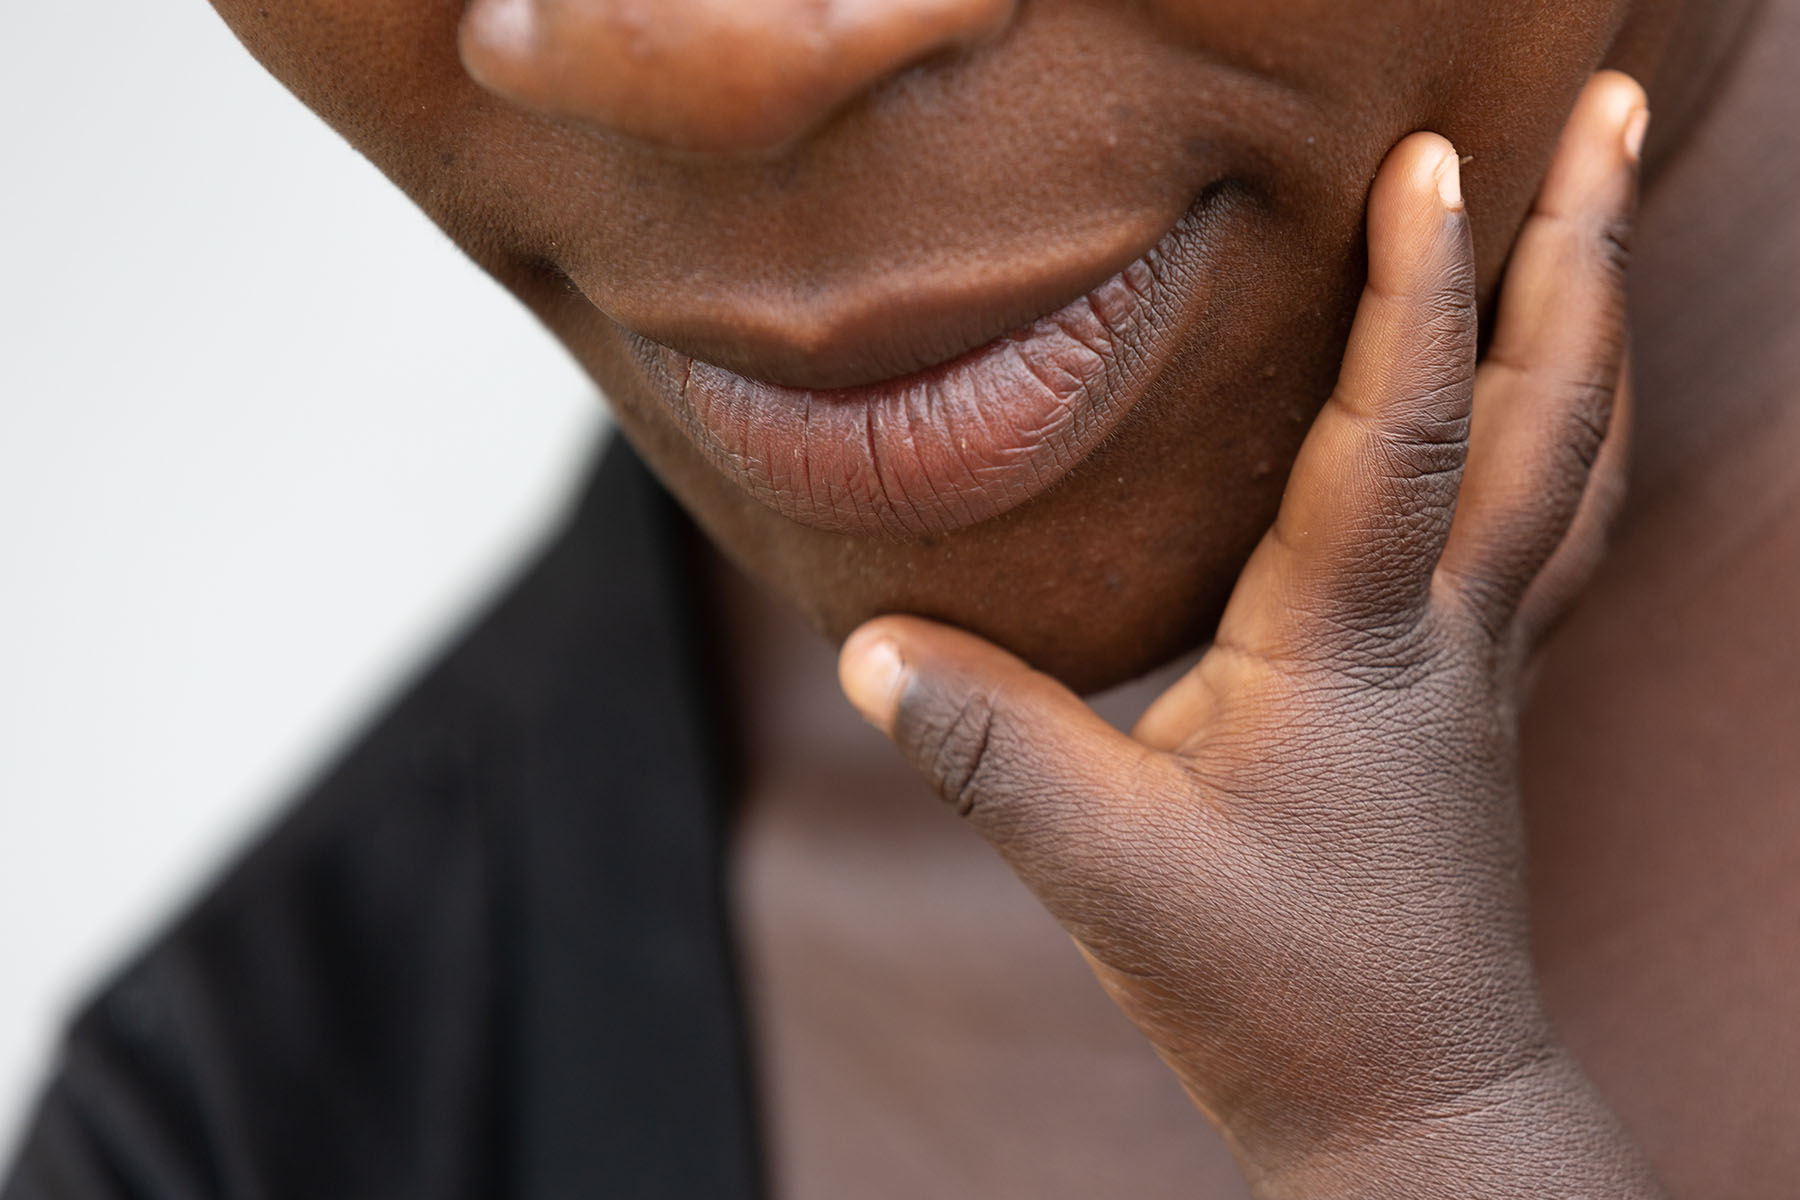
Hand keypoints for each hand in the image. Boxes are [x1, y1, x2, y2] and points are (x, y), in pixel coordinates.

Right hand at [838, 73, 1662, 1196]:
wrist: (1410, 1101)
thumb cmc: (1274, 991)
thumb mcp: (1104, 871)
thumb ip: (986, 746)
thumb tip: (865, 648)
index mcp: (1352, 650)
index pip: (1398, 438)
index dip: (1421, 293)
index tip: (1435, 157)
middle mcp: (1448, 632)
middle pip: (1553, 413)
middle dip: (1584, 246)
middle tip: (1607, 103)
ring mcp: (1488, 658)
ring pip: (1581, 459)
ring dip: (1600, 315)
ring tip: (1607, 199)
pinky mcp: (1485, 687)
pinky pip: (1561, 521)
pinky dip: (1580, 421)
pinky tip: (1567, 384)